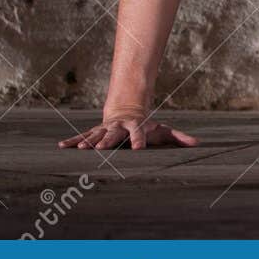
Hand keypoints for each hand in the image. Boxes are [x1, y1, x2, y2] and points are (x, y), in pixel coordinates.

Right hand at [58, 115, 197, 150]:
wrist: (128, 110)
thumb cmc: (148, 125)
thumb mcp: (163, 130)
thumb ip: (178, 137)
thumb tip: (197, 144)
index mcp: (137, 126)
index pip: (139, 133)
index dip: (140, 140)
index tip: (139, 148)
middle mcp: (119, 127)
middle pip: (114, 134)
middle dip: (108, 140)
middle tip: (101, 148)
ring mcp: (106, 128)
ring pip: (96, 134)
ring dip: (88, 141)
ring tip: (82, 148)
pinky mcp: (95, 132)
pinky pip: (82, 136)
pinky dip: (73, 141)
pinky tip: (62, 147)